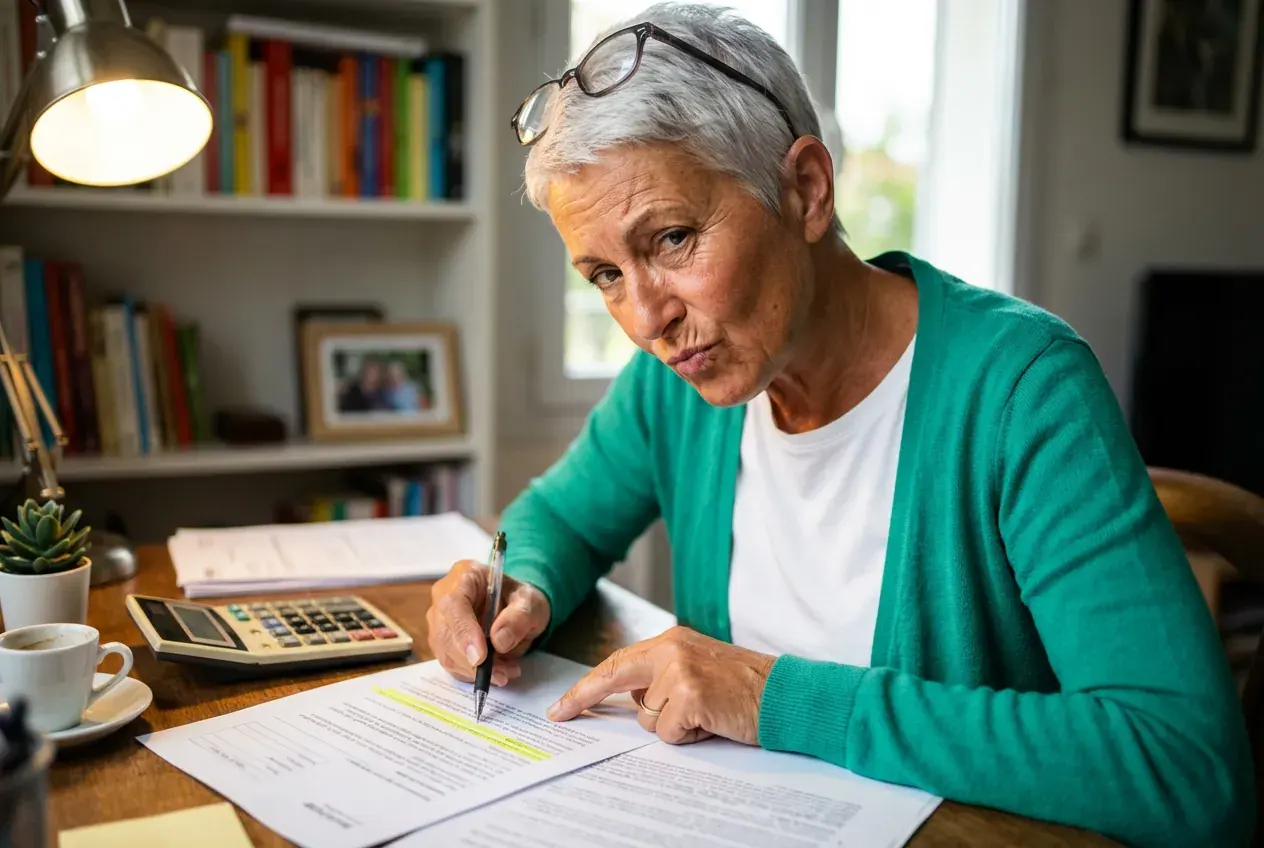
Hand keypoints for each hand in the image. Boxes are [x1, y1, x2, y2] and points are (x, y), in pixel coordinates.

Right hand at [426, 559, 549, 686]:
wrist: (516, 606)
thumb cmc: (521, 599)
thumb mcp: (531, 603)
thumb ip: (518, 618)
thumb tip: (499, 642)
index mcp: (466, 576)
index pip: (455, 604)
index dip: (464, 633)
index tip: (480, 658)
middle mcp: (444, 596)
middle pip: (445, 633)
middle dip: (472, 661)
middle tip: (502, 674)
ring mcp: (439, 619)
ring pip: (446, 653)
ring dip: (474, 671)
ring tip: (506, 672)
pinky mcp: (441, 641)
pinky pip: (450, 663)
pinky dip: (472, 674)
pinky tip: (496, 672)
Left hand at [547, 626, 775, 745]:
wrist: (783, 693)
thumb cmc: (743, 688)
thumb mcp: (698, 670)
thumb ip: (663, 678)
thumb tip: (630, 704)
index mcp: (670, 641)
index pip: (618, 661)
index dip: (588, 684)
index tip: (563, 704)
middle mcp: (671, 650)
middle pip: (614, 678)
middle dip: (584, 698)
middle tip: (560, 714)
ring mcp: (680, 671)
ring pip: (648, 718)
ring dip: (672, 727)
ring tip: (704, 717)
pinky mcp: (691, 695)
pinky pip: (668, 732)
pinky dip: (688, 738)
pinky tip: (711, 724)